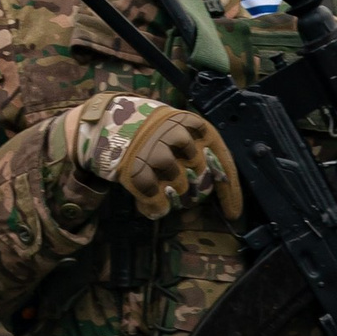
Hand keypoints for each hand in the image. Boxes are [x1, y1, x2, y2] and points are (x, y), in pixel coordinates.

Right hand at [68, 94, 242, 222]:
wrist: (103, 124)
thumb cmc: (144, 128)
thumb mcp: (172, 124)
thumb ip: (192, 146)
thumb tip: (213, 181)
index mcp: (189, 123)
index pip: (220, 158)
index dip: (229, 189)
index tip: (233, 212)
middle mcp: (175, 136)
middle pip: (200, 174)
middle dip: (197, 189)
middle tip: (189, 196)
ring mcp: (156, 154)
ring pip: (180, 186)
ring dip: (176, 195)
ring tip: (165, 193)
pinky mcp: (137, 171)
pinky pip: (155, 198)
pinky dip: (156, 207)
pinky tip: (153, 207)